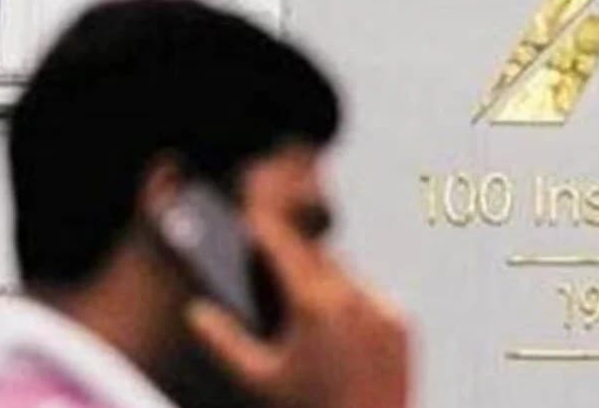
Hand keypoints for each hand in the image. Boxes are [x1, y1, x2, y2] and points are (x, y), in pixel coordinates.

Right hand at [185, 211, 411, 407]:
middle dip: (296, 258)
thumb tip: (196, 312)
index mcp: (313, 304)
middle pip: (318, 258)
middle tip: (274, 261)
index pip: (285, 248)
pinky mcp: (402, 322)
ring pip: (348, 276)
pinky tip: (340, 322)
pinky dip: (357, 304)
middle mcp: (352, 298)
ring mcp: (382, 308)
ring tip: (306, 294)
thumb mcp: (258, 378)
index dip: (266, 232)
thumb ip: (223, 341)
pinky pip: (375, 300)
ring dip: (327, 279)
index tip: (251, 220)